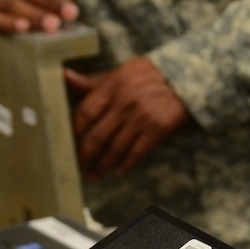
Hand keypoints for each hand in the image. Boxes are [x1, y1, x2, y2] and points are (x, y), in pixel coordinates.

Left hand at [65, 58, 189, 177]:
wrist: (186, 76)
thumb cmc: (147, 75)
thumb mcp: (120, 73)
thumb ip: (93, 81)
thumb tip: (63, 75)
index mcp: (112, 86)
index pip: (85, 113)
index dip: (74, 132)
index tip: (67, 144)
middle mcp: (125, 103)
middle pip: (97, 136)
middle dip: (84, 155)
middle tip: (76, 165)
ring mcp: (142, 117)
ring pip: (115, 148)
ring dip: (101, 165)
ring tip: (92, 175)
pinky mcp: (159, 129)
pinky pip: (137, 152)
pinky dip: (126, 164)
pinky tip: (118, 171)